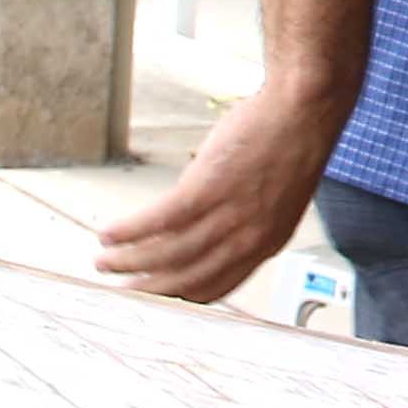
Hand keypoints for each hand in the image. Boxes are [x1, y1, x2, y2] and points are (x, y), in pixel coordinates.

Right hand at [100, 88, 327, 301]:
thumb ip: (245, 222)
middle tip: (118, 291)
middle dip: (146, 290)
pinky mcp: (207, 188)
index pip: (215, 288)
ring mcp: (227, 216)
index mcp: (265, 245)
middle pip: (185, 281)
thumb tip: (205, 229)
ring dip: (128, 262)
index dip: (178, 298)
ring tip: (103, 262)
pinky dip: (129, 232)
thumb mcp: (276, 198)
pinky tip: (108, 235)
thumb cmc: (290, 143)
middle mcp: (246, 239)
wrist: (305, 108)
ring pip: (167, 255)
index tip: (151, 298)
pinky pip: (159, 221)